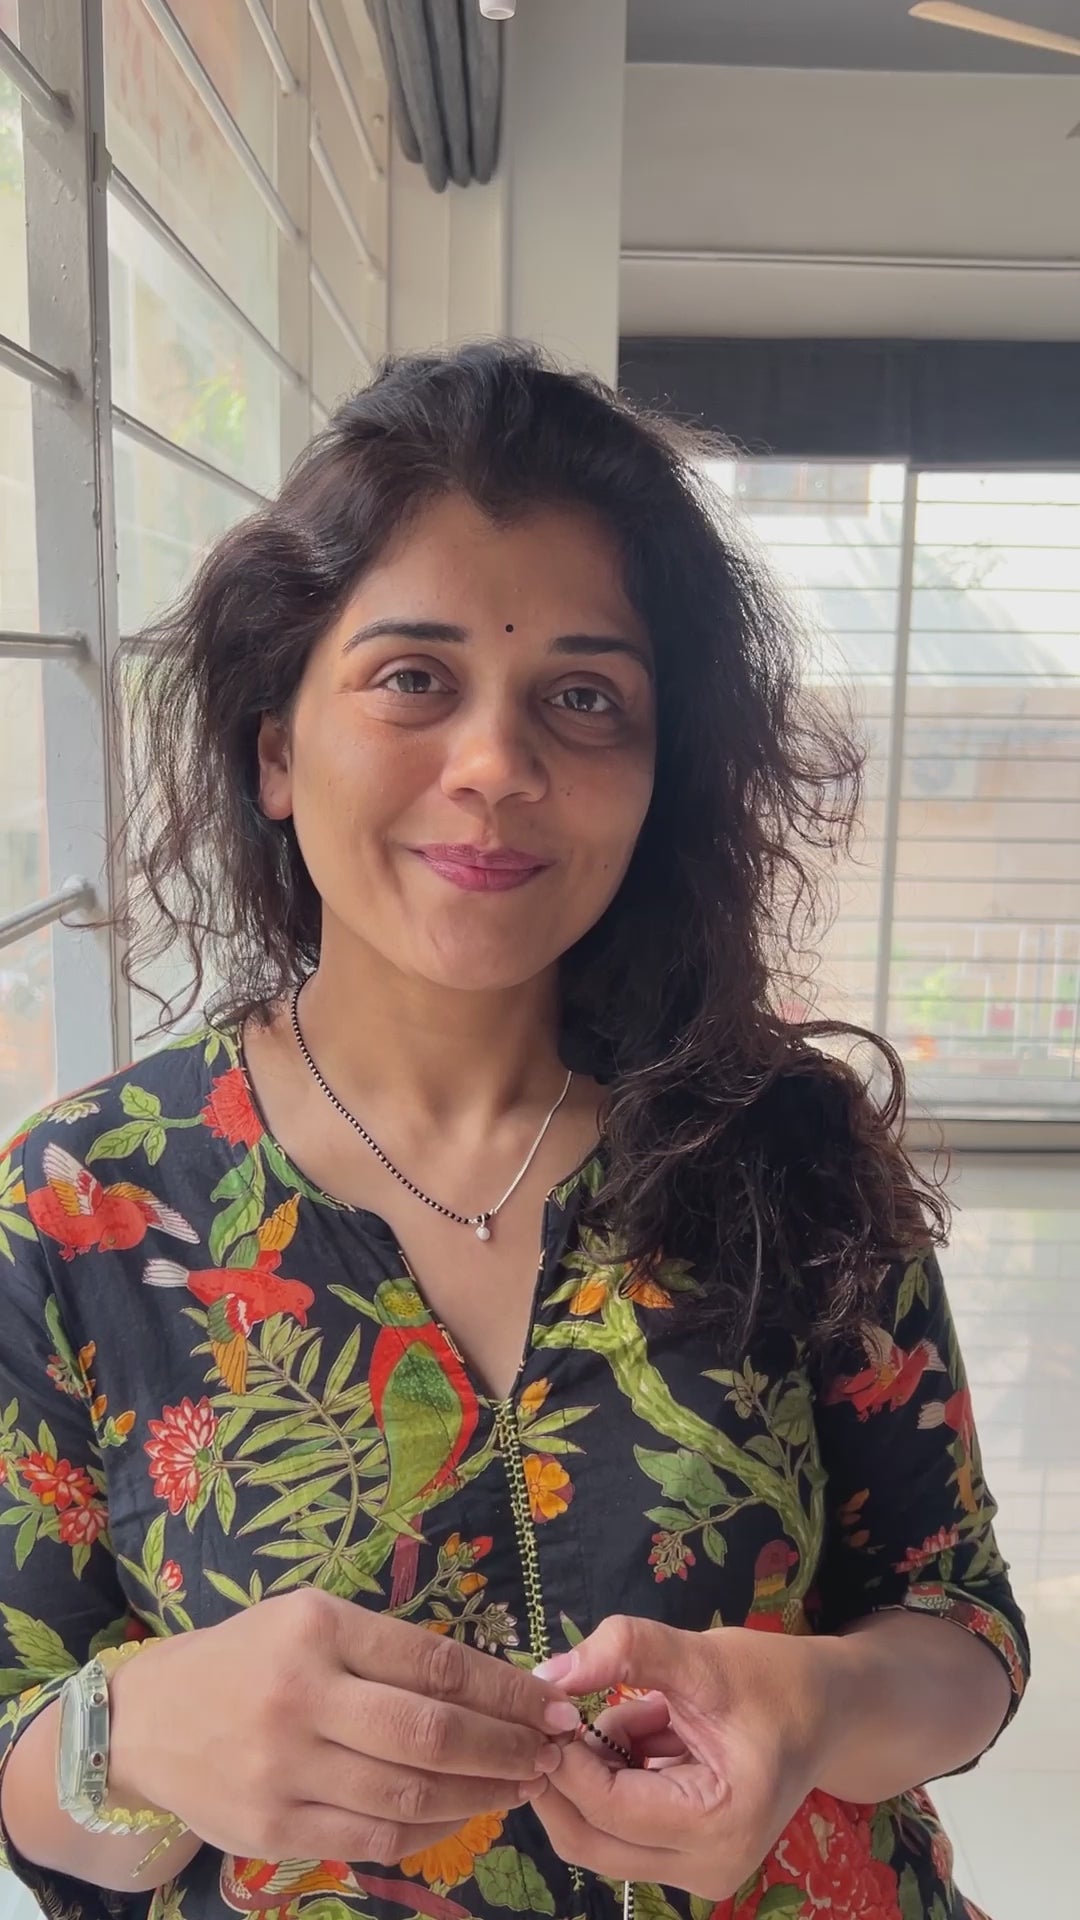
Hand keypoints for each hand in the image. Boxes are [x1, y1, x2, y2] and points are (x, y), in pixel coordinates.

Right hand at [108, 1591, 578, 1865]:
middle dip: (505, 1747)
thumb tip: (497, 1686)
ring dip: (479, 1795)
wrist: (149, 1720)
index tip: (552, 1705)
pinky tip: (461, 1814)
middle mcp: (301, 1696)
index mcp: (318, 1628)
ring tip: (519, 1785)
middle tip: (550, 1752)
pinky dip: (430, 1830)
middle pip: (430, 1734)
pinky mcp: (271, 1830)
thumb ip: (389, 1651)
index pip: (436, 1662)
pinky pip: (373, 1838)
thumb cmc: (249, 1657)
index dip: (506, 1690)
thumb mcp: (311, 1621)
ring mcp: (284, 1769)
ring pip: (408, 1795)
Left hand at [529, 1615, 834, 1899]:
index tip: (544, 1702)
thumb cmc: (777, 1681)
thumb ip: (627, 1652)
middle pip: (590, 1839)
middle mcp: (708, 1868)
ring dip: (595, 1769)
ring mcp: (697, 1873)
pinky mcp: (687, 1861)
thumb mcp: (703, 1655)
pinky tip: (652, 1730)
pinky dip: (615, 1776)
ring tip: (644, 1710)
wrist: (829, 1710)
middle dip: (564, 1773)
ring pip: (598, 1835)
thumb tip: (549, 1671)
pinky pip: (620, 1828)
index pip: (608, 1807)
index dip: (564, 1756)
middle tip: (559, 1708)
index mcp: (721, 1824)